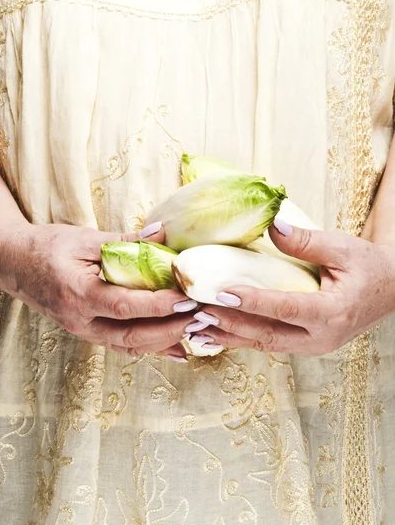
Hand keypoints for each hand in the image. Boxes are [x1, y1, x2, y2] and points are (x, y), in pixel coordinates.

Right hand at [0, 221, 196, 360]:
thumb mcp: (85, 238)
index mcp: (78, 294)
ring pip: (129, 346)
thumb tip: (161, 233)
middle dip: (169, 329)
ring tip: (194, 330)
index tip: (186, 297)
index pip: (124, 306)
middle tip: (199, 317)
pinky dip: (150, 346)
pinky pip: (122, 345)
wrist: (16, 264)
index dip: (158, 305)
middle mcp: (80, 321)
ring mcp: (83, 331)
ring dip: (164, 341)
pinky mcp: (89, 332)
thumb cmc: (48, 247)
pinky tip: (174, 347)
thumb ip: (124, 240)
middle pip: (130, 336)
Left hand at [190, 220, 394, 355]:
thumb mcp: (342, 247)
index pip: (285, 308)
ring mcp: (313, 346)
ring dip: (230, 336)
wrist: (391, 289)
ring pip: (264, 344)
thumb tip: (272, 225)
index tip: (222, 292)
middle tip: (196, 311)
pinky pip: (269, 343)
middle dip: (229, 324)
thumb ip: (306, 240)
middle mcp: (320, 338)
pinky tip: (218, 333)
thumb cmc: (368, 267)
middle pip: (267, 334)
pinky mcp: (305, 344)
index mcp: (332, 313)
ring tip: (196, 328)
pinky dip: (242, 338)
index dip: (252, 301)